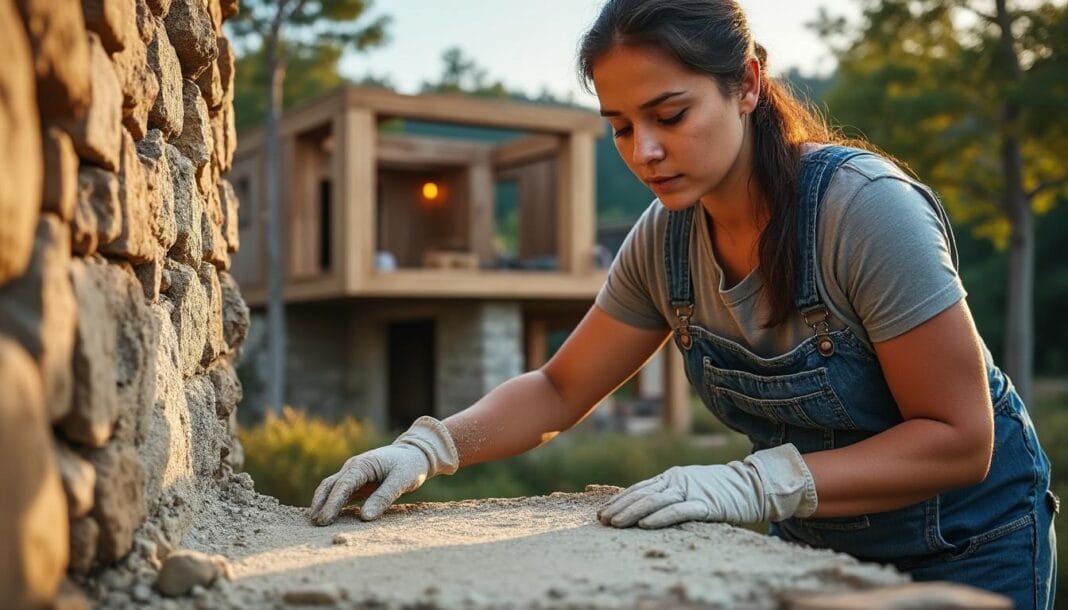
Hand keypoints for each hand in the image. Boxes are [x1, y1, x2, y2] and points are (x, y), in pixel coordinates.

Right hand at [308, 416, 458, 525]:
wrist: (415, 453)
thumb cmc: (410, 466)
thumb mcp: (401, 481)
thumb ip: (383, 497)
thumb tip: (364, 518)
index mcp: (362, 465)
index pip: (342, 485)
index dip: (332, 503)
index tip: (324, 520)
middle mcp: (353, 468)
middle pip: (330, 486)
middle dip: (320, 504)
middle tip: (315, 524)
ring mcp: (353, 474)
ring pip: (331, 488)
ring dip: (322, 504)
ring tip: (315, 523)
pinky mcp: (357, 482)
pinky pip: (340, 493)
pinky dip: (332, 504)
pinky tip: (327, 517)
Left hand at [597, 443, 817, 528]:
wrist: (753, 485)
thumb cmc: (719, 490)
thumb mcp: (690, 487)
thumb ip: (670, 493)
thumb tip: (645, 507)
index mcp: (672, 477)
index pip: (639, 488)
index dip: (619, 500)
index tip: (602, 513)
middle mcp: (678, 481)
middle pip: (642, 494)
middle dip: (620, 508)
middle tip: (602, 520)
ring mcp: (692, 491)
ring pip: (655, 501)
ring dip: (633, 513)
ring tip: (615, 523)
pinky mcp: (706, 504)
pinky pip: (679, 511)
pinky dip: (660, 518)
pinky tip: (646, 525)